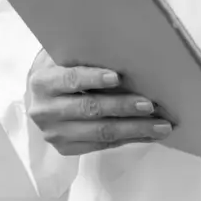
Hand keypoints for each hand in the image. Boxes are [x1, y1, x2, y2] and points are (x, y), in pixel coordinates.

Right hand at [28, 49, 171, 155]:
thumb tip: (127, 52)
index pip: (70, 79)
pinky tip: (149, 134)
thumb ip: (86, 55)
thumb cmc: (62, 68)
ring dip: (134, 129)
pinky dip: (129, 139)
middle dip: (122, 107)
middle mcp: (44, 110)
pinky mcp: (65, 148)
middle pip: (89, 109)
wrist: (40, 95)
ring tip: (161, 125)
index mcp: (43, 82)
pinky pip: (102, 145)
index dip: (93, 78)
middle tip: (150, 104)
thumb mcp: (66, 55)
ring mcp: (54, 133)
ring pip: (99, 132)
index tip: (117, 77)